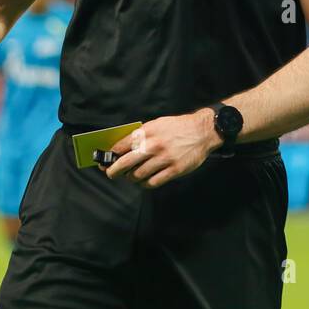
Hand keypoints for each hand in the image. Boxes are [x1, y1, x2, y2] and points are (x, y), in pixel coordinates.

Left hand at [102, 110, 220, 189]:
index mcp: (147, 132)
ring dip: (131, 178)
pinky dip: (145, 184)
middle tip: (110, 173)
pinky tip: (145, 181)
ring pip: (138, 175)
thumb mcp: (157, 124)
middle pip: (125, 163)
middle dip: (113, 170)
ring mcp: (164, 159)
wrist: (202, 131)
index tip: (105, 160)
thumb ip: (141, 135)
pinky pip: (153, 182)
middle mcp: (153, 145)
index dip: (110, 155)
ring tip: (131, 176)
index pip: (121, 146)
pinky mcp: (174, 170)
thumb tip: (123, 148)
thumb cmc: (178, 127)